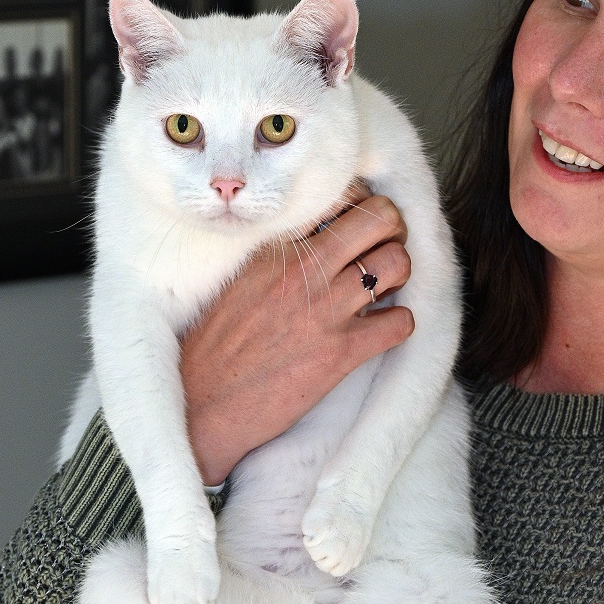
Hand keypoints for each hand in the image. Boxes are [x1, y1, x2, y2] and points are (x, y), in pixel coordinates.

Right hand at [181, 187, 413, 484]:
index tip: (362, 225)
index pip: (339, 197)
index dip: (362, 207)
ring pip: (398, 263)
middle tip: (384, 249)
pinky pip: (401, 322)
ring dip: (400, 274)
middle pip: (380, 219)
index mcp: (276, 247)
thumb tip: (314, 237)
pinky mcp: (342, 352)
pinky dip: (401, 323)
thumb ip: (276, 254)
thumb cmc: (213, 348)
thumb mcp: (236, 280)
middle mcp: (304, 270)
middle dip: (393, 230)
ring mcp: (326, 310)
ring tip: (383, 290)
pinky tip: (381, 330)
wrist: (203, 406)